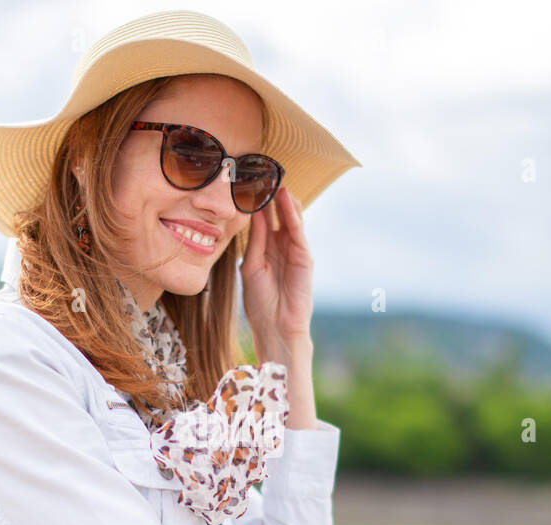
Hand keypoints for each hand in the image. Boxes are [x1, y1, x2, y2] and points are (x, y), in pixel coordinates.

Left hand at [240, 186, 312, 360]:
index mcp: (266, 248)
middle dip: (271, 193)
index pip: (262, 218)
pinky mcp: (304, 257)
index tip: (246, 180)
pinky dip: (293, 215)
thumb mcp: (251, 266)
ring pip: (290, 218)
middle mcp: (281, 245)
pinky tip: (286, 199)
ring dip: (283, 199)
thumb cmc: (260, 303)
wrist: (276, 327)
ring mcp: (294, 249)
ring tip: (275, 178)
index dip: (256, 200)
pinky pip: (298, 231)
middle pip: (278, 213)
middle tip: (263, 170)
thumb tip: (254, 215)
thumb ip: (255, 241)